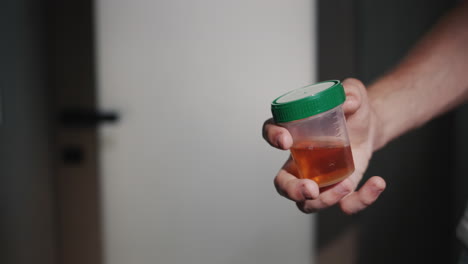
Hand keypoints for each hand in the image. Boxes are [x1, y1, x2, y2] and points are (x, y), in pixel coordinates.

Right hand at [263, 78, 385, 213]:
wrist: (368, 129)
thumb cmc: (352, 112)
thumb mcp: (354, 95)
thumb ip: (352, 93)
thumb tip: (349, 101)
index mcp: (294, 133)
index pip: (271, 133)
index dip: (273, 137)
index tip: (286, 141)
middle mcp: (298, 162)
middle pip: (282, 183)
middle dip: (293, 190)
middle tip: (311, 189)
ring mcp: (316, 180)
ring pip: (307, 203)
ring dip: (326, 200)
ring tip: (347, 184)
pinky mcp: (338, 191)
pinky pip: (344, 206)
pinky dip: (361, 200)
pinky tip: (376, 183)